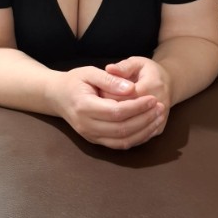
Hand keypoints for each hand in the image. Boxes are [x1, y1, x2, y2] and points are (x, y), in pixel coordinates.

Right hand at [49, 66, 165, 149]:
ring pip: (122, 141)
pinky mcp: (95, 140)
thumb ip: (110, 79)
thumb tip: (131, 88)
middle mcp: (86, 126)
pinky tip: (148, 127)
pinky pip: (119, 145)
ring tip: (158, 117)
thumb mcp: (89, 72)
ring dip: (144, 131)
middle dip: (145, 119)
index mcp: (84, 107)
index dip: (138, 106)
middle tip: (160, 107)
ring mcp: (90, 136)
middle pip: (122, 129)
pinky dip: (136, 139)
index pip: (116, 111)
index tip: (153, 98)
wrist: (56, 96)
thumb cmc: (74, 81)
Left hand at [102, 57, 170, 132]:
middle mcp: (159, 104)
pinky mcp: (159, 130)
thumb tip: (109, 69)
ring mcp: (160, 119)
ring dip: (116, 125)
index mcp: (152, 85)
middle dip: (110, 111)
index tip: (98, 91)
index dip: (108, 96)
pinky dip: (124, 135)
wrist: (168, 84)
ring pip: (133, 130)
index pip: (124, 97)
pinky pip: (139, 138)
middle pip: (127, 115)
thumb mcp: (136, 62)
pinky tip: (113, 127)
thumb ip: (123, 67)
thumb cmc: (148, 71)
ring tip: (105, 115)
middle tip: (99, 104)